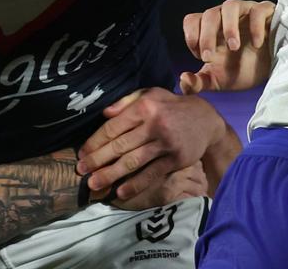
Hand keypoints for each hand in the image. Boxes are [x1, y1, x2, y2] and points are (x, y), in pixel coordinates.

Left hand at [77, 88, 224, 201]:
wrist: (206, 120)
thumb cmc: (171, 106)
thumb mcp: (151, 95)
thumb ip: (126, 102)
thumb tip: (104, 114)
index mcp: (144, 107)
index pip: (114, 127)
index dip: (95, 141)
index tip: (82, 153)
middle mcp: (154, 124)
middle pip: (120, 145)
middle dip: (98, 159)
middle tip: (81, 171)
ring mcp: (166, 143)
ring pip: (133, 161)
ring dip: (111, 174)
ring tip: (95, 184)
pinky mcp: (176, 159)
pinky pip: (152, 173)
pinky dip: (136, 184)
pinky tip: (121, 192)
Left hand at [179, 0, 274, 93]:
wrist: (272, 72)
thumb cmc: (242, 71)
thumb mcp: (218, 81)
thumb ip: (198, 83)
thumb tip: (183, 79)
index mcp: (211, 30)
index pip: (192, 20)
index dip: (191, 36)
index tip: (201, 57)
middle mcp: (225, 17)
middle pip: (209, 14)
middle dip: (206, 36)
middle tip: (209, 57)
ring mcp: (246, 12)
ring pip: (230, 5)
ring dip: (229, 27)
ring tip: (234, 47)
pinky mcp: (266, 13)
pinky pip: (258, 10)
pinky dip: (255, 26)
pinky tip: (257, 44)